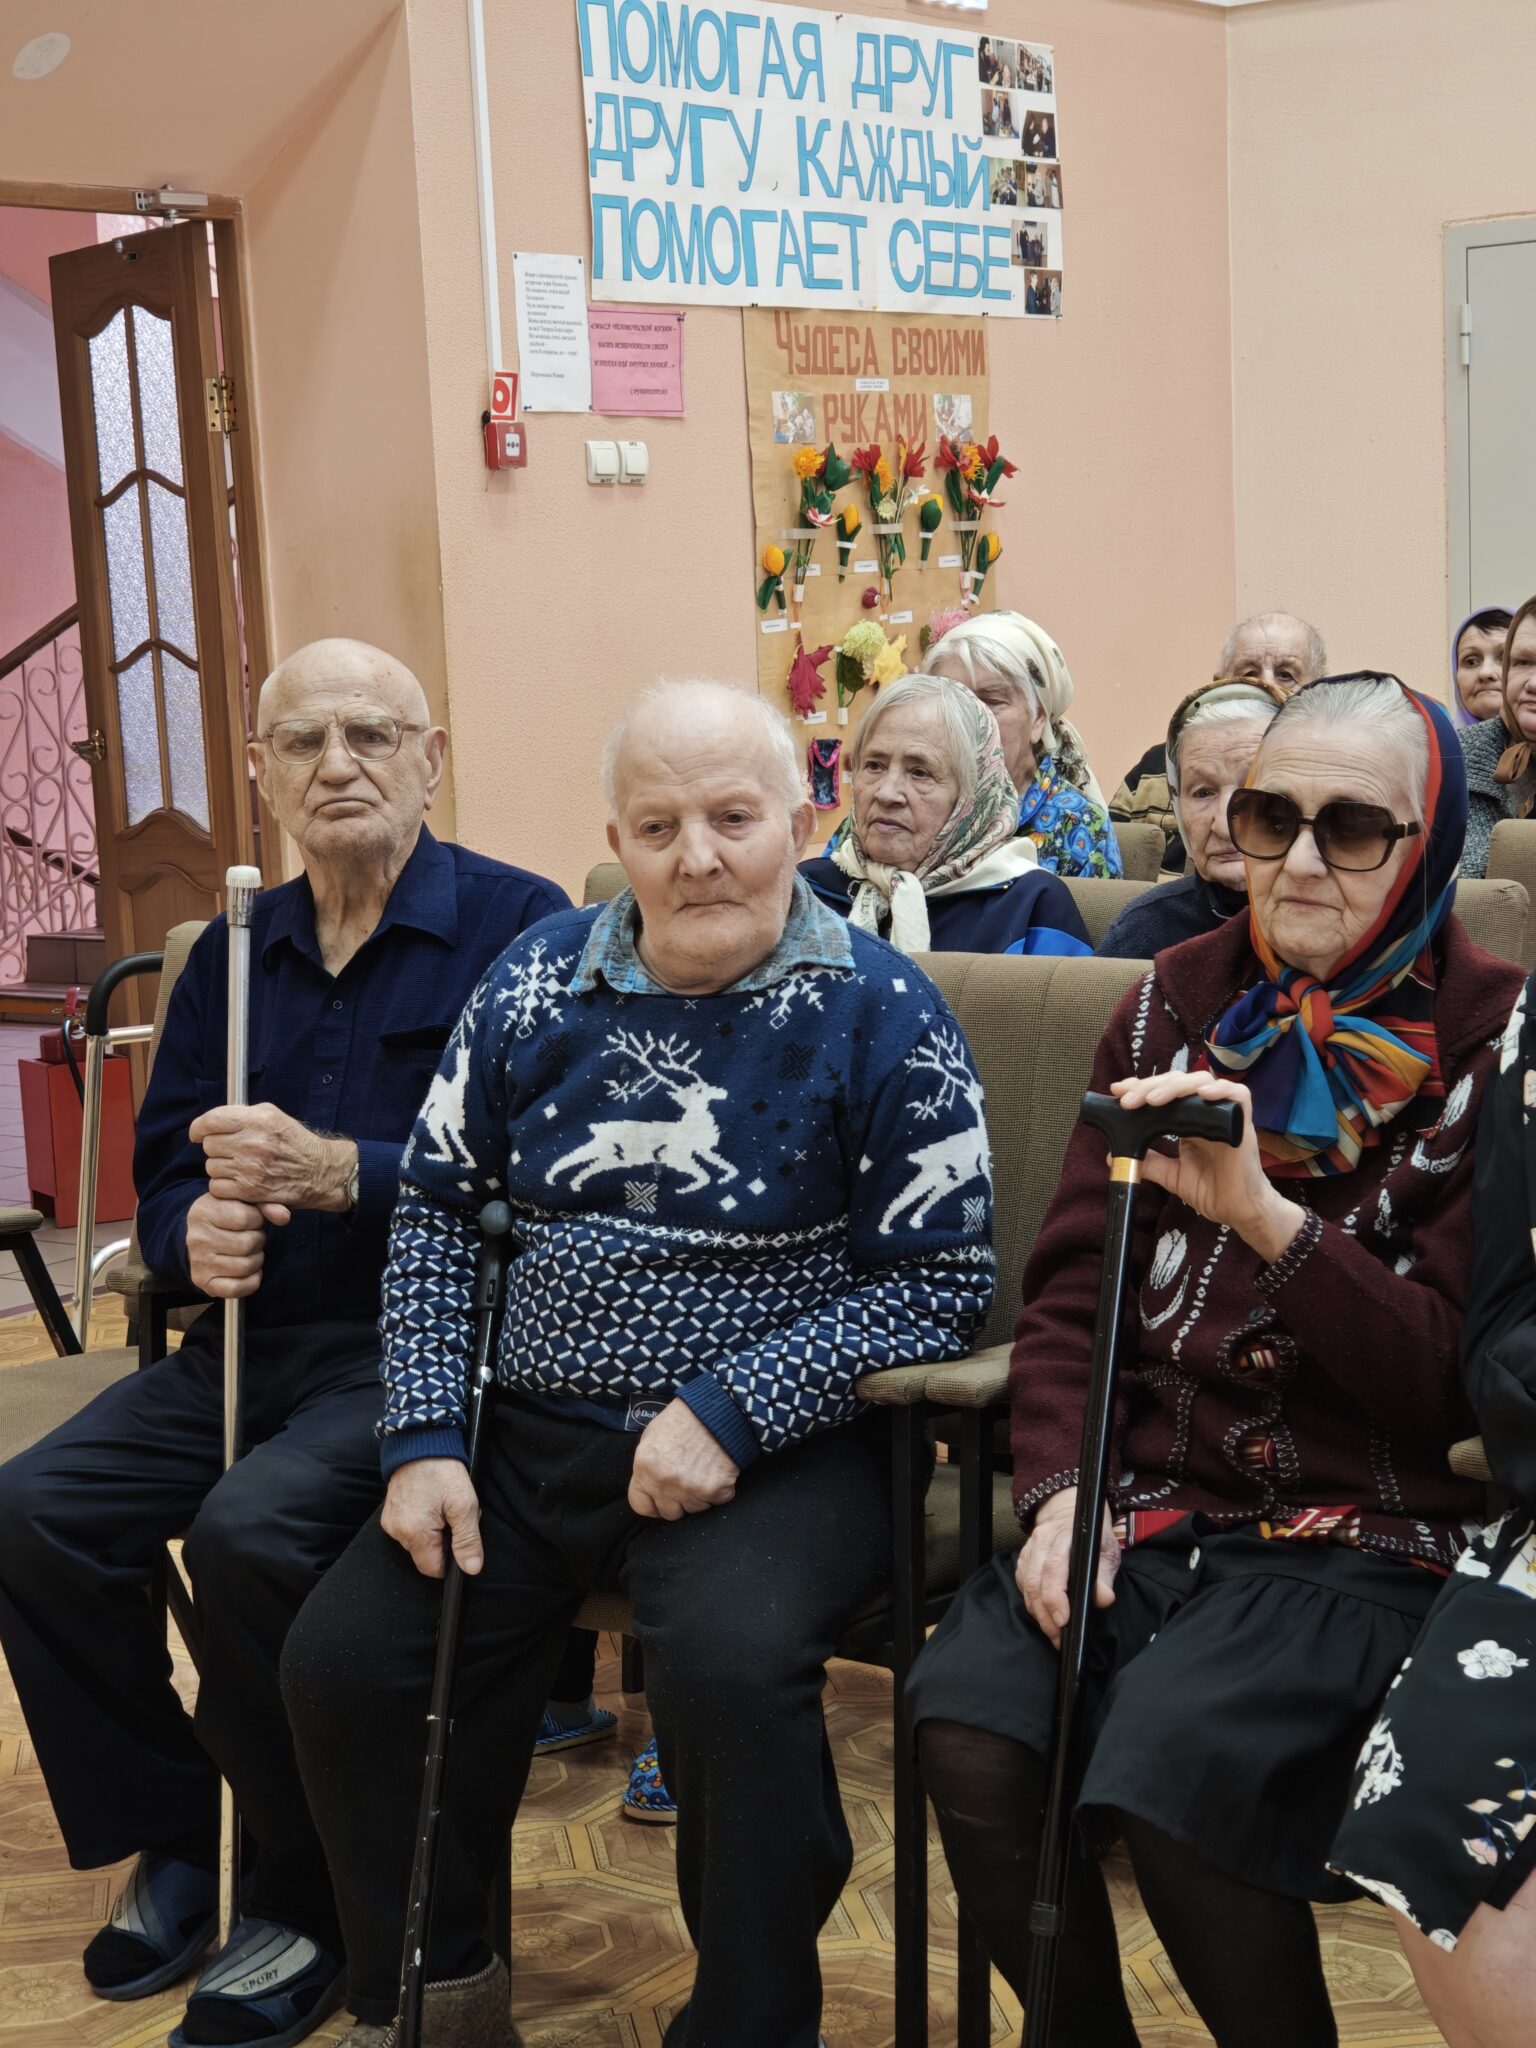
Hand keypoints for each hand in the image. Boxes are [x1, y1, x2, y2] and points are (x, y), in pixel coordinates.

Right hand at [185, 1190, 274, 1297]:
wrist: (205, 1238)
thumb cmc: (227, 1216)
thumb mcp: (243, 1201)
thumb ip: (265, 1203)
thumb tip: (284, 1216)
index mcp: (203, 1211)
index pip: (245, 1218)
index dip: (257, 1219)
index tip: (251, 1220)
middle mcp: (197, 1237)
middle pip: (247, 1244)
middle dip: (257, 1240)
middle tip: (250, 1237)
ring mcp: (199, 1262)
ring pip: (246, 1266)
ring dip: (255, 1260)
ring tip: (247, 1252)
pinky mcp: (203, 1282)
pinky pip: (238, 1288)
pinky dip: (250, 1281)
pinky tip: (246, 1270)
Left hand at [189, 1102, 355, 1215]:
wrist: (319, 1171)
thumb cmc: (295, 1142)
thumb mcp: (273, 1115)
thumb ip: (242, 1114)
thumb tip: (212, 1121)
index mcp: (257, 1120)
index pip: (210, 1121)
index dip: (199, 1128)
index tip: (198, 1133)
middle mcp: (252, 1143)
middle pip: (209, 1145)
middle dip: (217, 1148)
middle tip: (233, 1150)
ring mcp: (249, 1168)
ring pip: (211, 1167)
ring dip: (221, 1168)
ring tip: (241, 1166)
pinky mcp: (249, 1190)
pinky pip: (217, 1187)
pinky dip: (225, 1186)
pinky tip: (240, 1181)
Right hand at [381, 1458, 483, 1578]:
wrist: (420, 1442)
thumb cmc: (442, 1470)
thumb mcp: (464, 1504)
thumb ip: (467, 1540)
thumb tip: (471, 1568)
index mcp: (415, 1534)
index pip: (433, 1569)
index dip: (450, 1560)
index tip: (460, 1540)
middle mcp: (397, 1532)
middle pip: (425, 1556)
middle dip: (442, 1543)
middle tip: (453, 1517)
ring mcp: (391, 1522)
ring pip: (417, 1543)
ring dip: (432, 1532)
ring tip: (442, 1507)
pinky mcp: (390, 1513)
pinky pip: (409, 1529)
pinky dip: (422, 1522)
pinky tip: (431, 1504)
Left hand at [629, 1398, 739, 1520]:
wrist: (719, 1409)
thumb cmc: (684, 1418)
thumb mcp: (652, 1436)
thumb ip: (646, 1466)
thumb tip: (648, 1484)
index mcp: (645, 1468)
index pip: (640, 1505)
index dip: (651, 1503)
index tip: (659, 1499)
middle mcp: (666, 1483)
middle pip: (669, 1513)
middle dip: (676, 1501)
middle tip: (685, 1483)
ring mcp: (692, 1489)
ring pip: (694, 1510)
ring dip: (698, 1497)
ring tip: (702, 1473)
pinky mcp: (717, 1491)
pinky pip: (716, 1502)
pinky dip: (718, 1491)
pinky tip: (717, 1472)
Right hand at [1015, 1487, 1119, 1648]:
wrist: (1068, 1511)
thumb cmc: (1091, 1534)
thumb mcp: (1106, 1549)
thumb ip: (1104, 1575)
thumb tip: (1103, 1598)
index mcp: (1065, 1535)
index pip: (1055, 1567)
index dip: (1056, 1596)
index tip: (1064, 1620)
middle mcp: (1043, 1540)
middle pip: (1036, 1581)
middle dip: (1046, 1614)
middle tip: (1059, 1638)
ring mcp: (1030, 1549)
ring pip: (1027, 1586)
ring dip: (1038, 1613)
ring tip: (1053, 1634)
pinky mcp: (1023, 1558)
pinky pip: (1022, 1585)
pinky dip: (1031, 1604)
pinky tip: (1042, 1616)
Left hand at [1109, 1073, 1302, 1263]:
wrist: (1239, 1212)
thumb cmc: (1214, 1191)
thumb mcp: (1173, 1176)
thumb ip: (1150, 1163)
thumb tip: (1114, 1156)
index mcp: (1189, 1120)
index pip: (1164, 1092)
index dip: (1142, 1087)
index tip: (1118, 1091)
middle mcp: (1206, 1112)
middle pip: (1178, 1082)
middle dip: (1150, 1086)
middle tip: (1127, 1100)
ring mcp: (1225, 1115)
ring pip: (1202, 1081)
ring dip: (1175, 1087)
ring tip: (1152, 1100)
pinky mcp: (1243, 1123)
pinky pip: (1239, 1095)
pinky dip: (1221, 1090)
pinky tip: (1202, 1094)